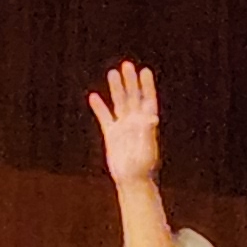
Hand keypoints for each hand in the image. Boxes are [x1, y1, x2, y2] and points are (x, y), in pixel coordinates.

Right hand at [89, 61, 160, 185]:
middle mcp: (136, 122)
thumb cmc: (143, 167)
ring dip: (116, 88)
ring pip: (119, 103)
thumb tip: (152, 116)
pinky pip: (105, 117)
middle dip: (130, 81)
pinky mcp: (112, 135)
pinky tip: (94, 96)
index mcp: (147, 124)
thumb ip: (148, 130)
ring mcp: (124, 127)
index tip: (145, 71)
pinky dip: (100, 107)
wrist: (132, 181)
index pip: (147, 100)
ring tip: (113, 72)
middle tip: (127, 65)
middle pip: (132, 97)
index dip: (147, 86)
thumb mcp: (147, 147)